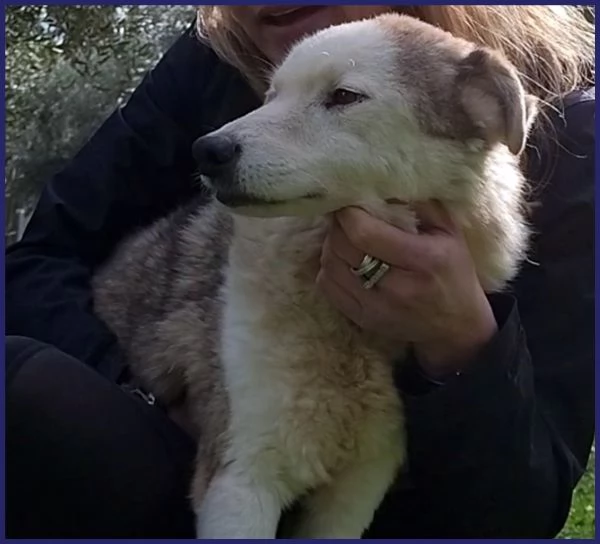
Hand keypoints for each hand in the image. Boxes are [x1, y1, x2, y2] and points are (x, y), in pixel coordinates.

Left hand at [317, 201, 497, 377]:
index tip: (349, 201)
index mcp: (422, 260)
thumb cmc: (453, 273)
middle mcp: (396, 287)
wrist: (455, 327)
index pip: (364, 233)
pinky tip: (344, 260)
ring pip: (331, 266)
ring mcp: (375, 307)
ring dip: (331, 245)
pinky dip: (329, 268)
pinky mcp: (362, 319)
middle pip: (343, 248)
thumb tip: (387, 181)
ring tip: (343, 236)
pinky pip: (328, 287)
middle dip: (337, 226)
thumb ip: (422, 204)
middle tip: (344, 215)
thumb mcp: (450, 233)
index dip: (348, 213)